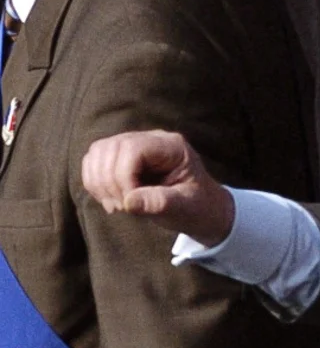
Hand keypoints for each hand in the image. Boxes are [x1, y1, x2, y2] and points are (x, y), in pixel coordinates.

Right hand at [82, 130, 233, 244]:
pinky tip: (112, 200)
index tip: (130, 203)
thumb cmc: (197, 206)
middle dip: (109, 183)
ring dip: (99, 183)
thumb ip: (161, 202)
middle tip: (123, 208)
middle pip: (110, 149)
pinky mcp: (119, 156)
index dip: (123, 176)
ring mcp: (133, 144)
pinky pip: (92, 163)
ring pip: (97, 153)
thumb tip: (129, 202)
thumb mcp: (185, 207)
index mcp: (172, 146)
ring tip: (118, 206)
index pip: (133, 149)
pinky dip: (95, 184)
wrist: (199, 208)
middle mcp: (151, 139)